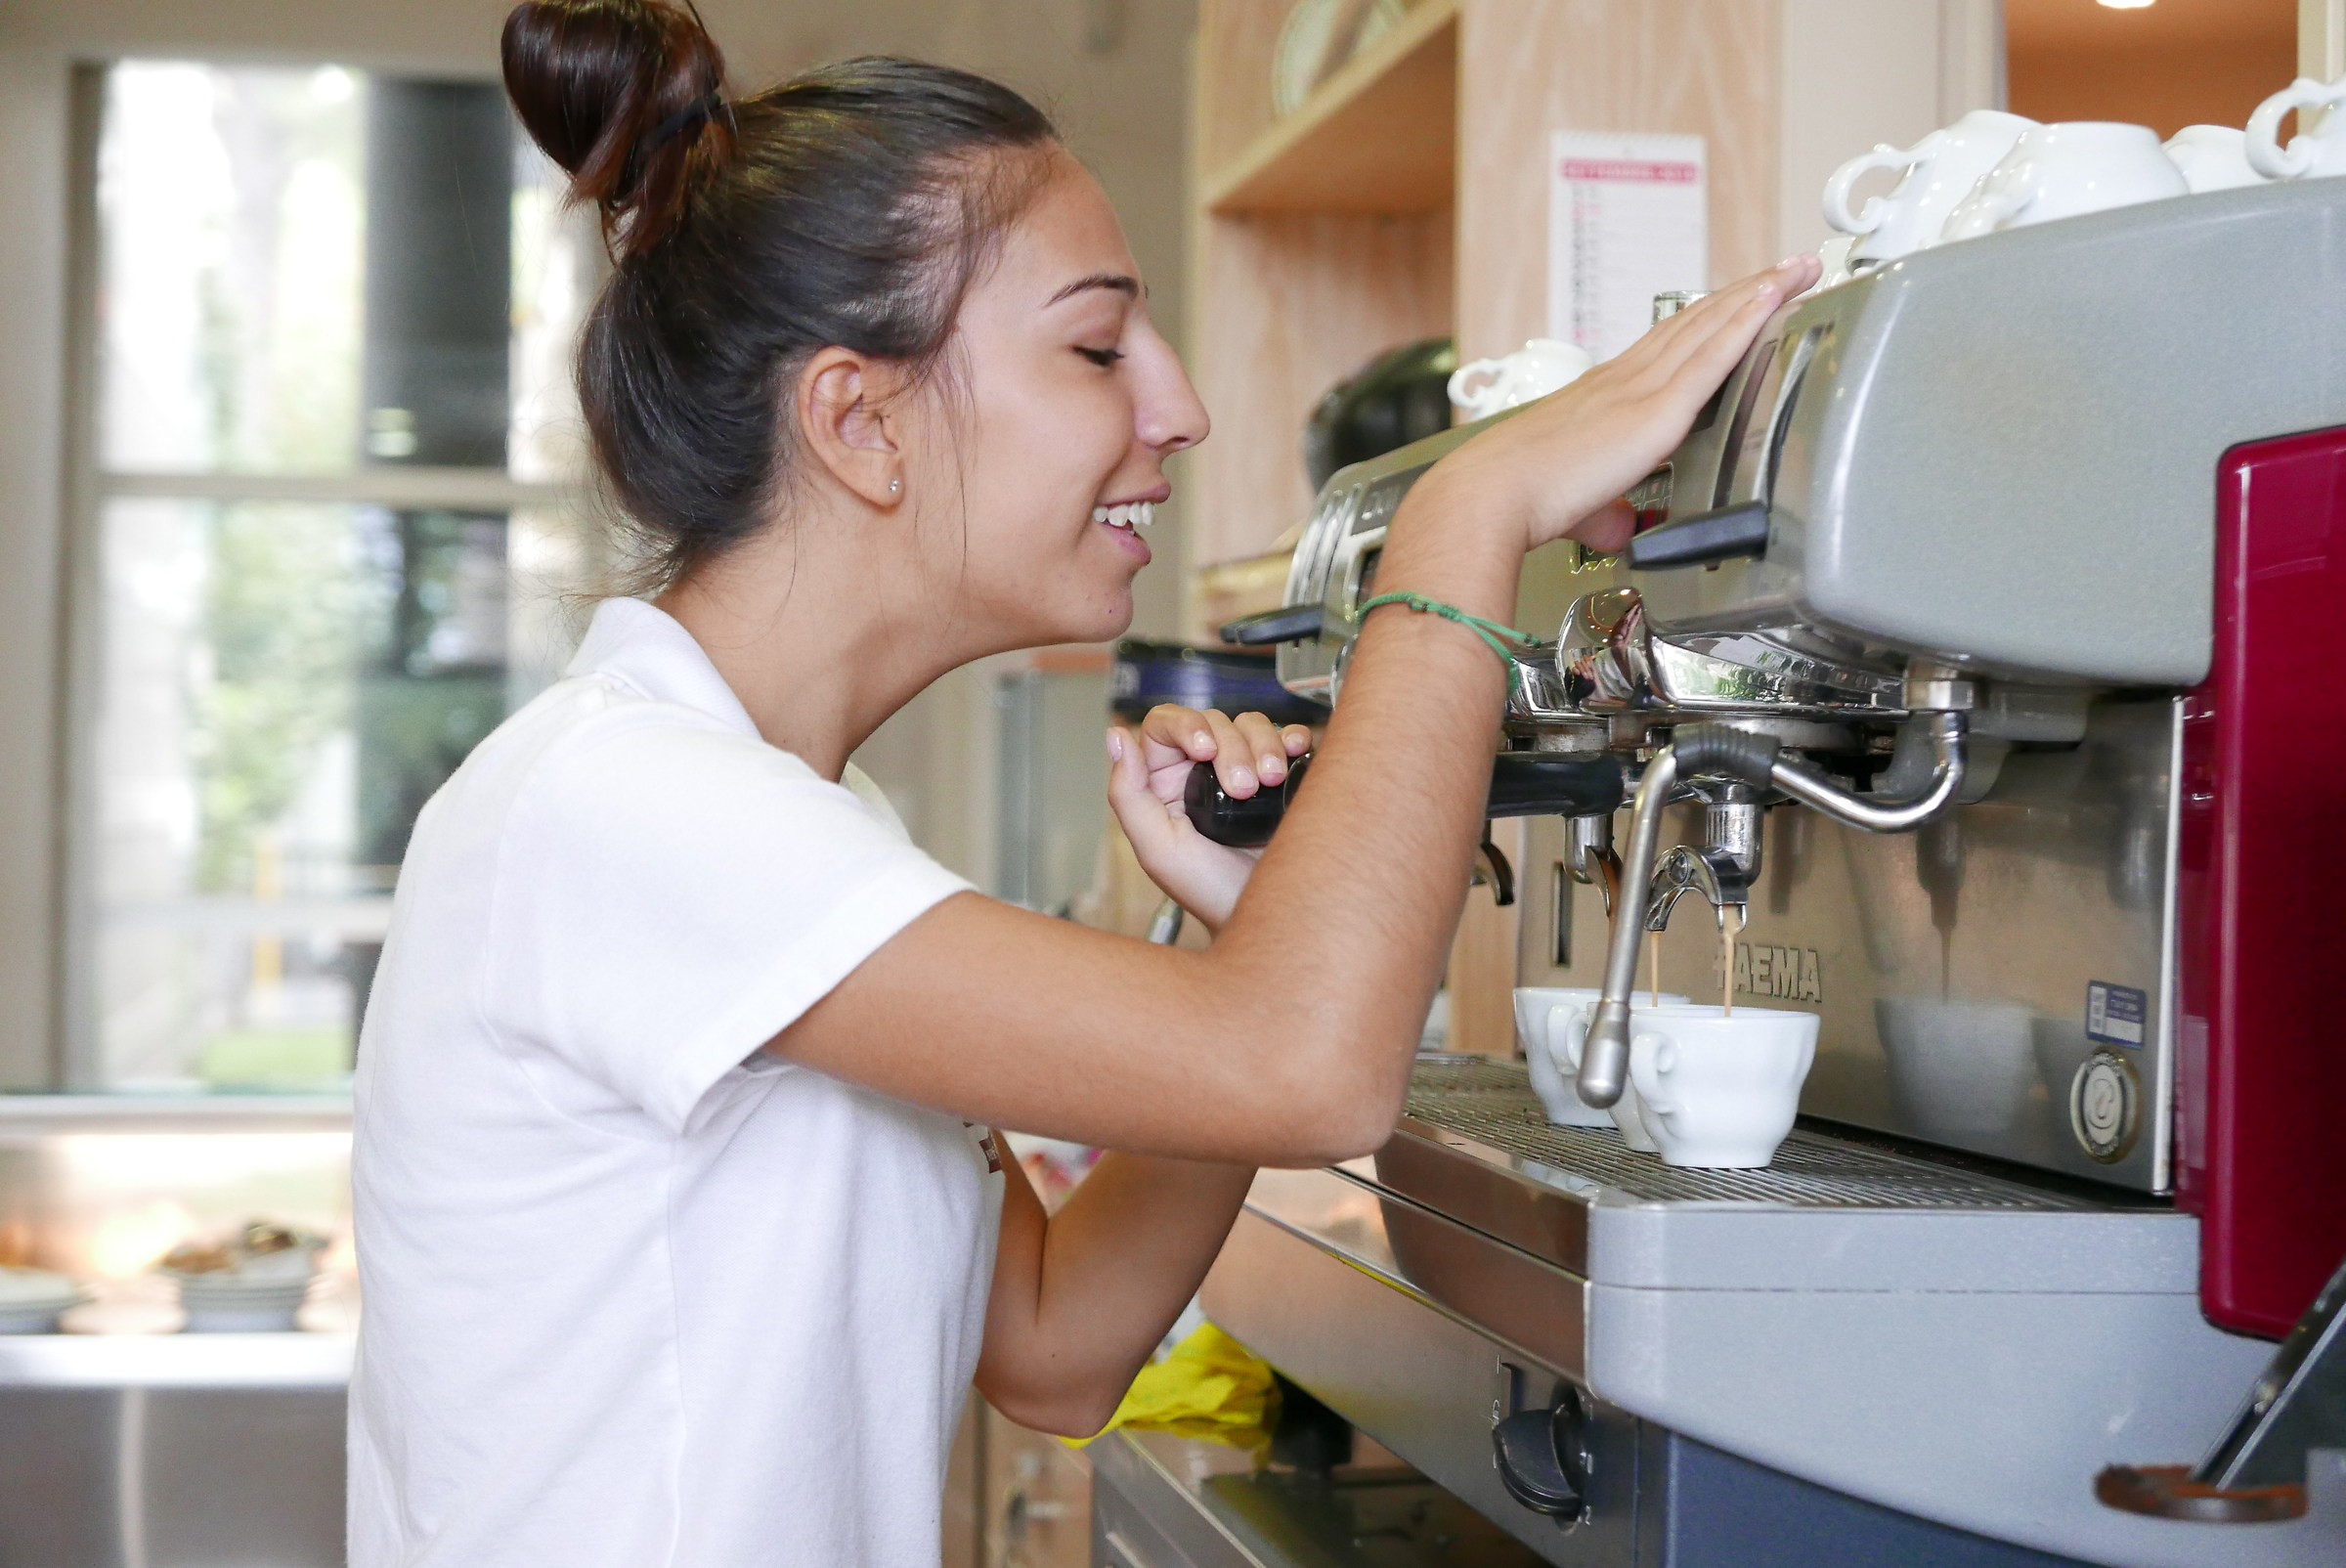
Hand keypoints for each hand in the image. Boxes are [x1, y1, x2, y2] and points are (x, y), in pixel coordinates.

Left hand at [1106, 704, 1312, 933]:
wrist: (1265, 915)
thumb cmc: (1207, 891)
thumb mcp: (1157, 849)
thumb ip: (1128, 794)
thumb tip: (1115, 736)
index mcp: (1163, 781)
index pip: (1165, 725)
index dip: (1186, 725)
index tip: (1206, 751)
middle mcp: (1199, 771)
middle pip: (1213, 722)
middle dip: (1232, 748)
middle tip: (1244, 789)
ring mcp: (1242, 770)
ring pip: (1250, 725)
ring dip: (1264, 745)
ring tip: (1271, 782)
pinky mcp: (1279, 776)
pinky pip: (1285, 738)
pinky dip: (1291, 738)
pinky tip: (1293, 754)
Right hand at [1427, 254, 1822, 554]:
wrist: (1496, 493)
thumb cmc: (1522, 498)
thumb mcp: (1580, 505)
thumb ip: (1608, 513)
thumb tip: (1620, 529)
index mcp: (1606, 396)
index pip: (1668, 346)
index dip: (1707, 318)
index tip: (1737, 298)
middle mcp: (1625, 380)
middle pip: (1698, 321)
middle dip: (1746, 291)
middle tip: (1787, 265)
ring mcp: (1642, 389)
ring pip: (1712, 325)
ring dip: (1760, 292)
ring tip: (1798, 266)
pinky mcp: (1657, 410)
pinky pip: (1713, 355)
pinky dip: (1747, 320)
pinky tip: (1775, 296)